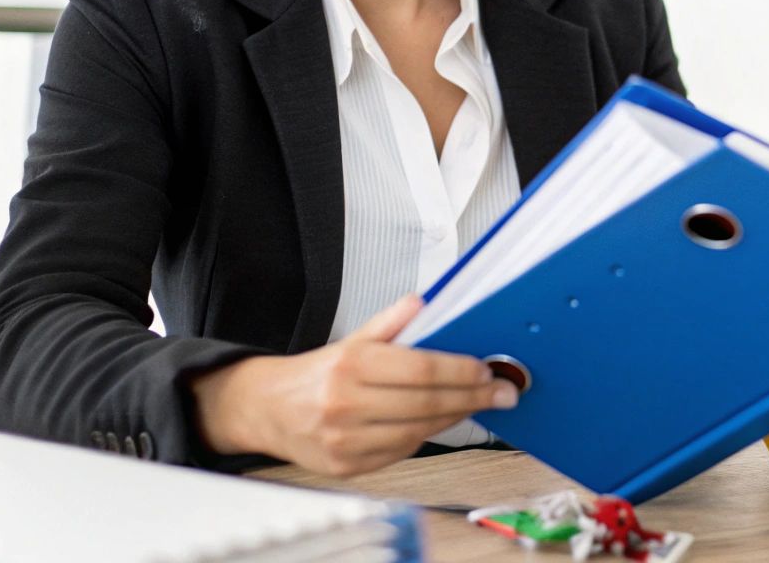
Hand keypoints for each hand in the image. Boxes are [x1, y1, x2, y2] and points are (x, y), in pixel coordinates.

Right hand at [189, 294, 517, 475]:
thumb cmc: (314, 375)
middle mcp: (347, 404)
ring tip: (477, 404)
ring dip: (455, 418)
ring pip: (419, 431)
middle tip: (502, 392)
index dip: (461, 371)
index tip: (487, 370)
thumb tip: (423, 301)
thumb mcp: (350, 339)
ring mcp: (347, 439)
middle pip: (427, 403)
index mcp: (352, 365)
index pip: (422, 369)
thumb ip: (390, 323)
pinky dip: (425, 437)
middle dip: (472, 397)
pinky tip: (440, 422)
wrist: (266, 409)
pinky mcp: (347, 465)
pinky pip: (401, 452)